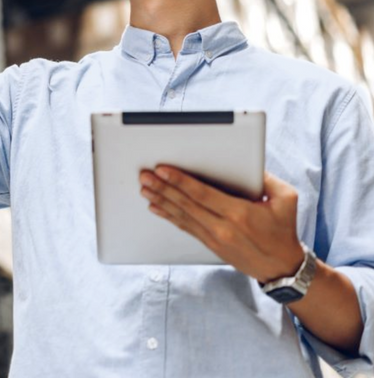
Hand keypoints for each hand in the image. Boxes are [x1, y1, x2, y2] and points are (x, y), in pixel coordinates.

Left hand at [139, 167, 303, 282]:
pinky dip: (169, 216)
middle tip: (145, 175)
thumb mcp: (285, 199)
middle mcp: (223, 227)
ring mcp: (215, 238)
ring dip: (161, 201)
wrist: (282, 268)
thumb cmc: (283, 230)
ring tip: (145, 188)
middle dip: (163, 188)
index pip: (202, 194)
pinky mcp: (211, 244)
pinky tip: (156, 207)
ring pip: (182, 216)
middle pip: (186, 204)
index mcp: (239, 213)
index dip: (180, 181)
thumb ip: (266, 178)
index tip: (163, 170)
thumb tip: (247, 161)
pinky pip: (186, 227)